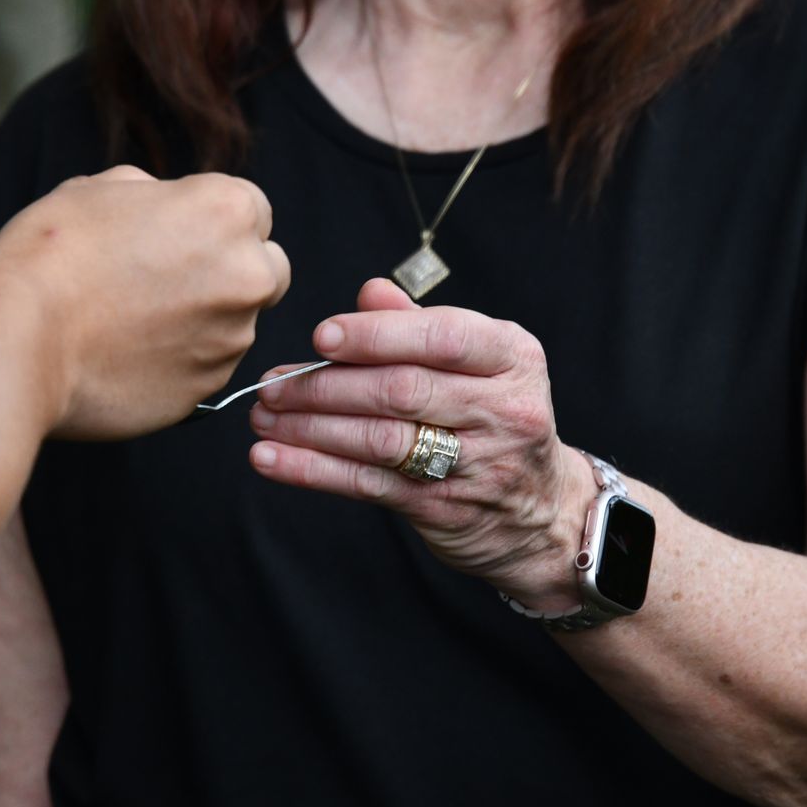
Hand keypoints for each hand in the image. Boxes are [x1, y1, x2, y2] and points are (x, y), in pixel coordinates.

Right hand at [0, 166, 291, 439]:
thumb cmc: (50, 256)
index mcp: (227, 212)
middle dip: (233, 272)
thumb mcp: (98, 190)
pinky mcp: (207, 390)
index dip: (214, 222)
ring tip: (131, 322)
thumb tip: (168, 205)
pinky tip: (126, 356)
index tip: (178, 236)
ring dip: (202, 321)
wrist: (17, 342)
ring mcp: (231, 339)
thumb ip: (155, 195)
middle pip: (266, 270)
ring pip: (236, 324)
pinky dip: (179, 363)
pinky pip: (205, 369)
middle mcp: (247, 275)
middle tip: (169, 280)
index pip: (254, 211)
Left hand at [247, 279, 592, 610]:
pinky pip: (367, 484)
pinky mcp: (442, 507)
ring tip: (264, 417)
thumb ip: (422, 326)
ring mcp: (475, 463)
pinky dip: (313, 471)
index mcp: (512, 358)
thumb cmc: (495, 418)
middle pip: (402, 391)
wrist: (542, 512)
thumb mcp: (482, 362)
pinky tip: (272, 459)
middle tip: (274, 383)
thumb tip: (370, 293)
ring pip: (379, 440)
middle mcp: (501, 409)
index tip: (322, 335)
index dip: (377, 336)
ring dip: (310, 428)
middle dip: (327, 385)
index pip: (442, 338)